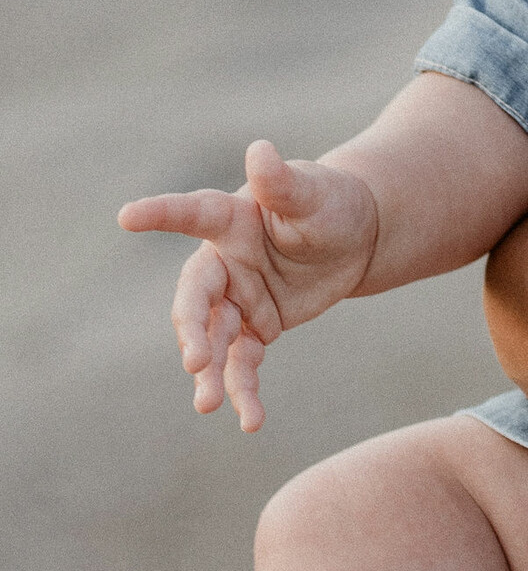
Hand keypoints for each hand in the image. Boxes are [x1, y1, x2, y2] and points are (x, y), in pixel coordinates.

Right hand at [118, 139, 379, 430]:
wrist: (357, 238)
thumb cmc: (331, 203)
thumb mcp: (314, 194)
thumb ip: (283, 182)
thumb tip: (259, 150)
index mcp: (233, 219)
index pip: (193, 213)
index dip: (162, 213)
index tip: (126, 215)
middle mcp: (225, 261)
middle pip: (195, 297)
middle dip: (191, 329)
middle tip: (196, 361)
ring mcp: (237, 297)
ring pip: (212, 339)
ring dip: (209, 372)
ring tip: (210, 405)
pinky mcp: (255, 327)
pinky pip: (242, 363)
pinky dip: (244, 391)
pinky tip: (250, 420)